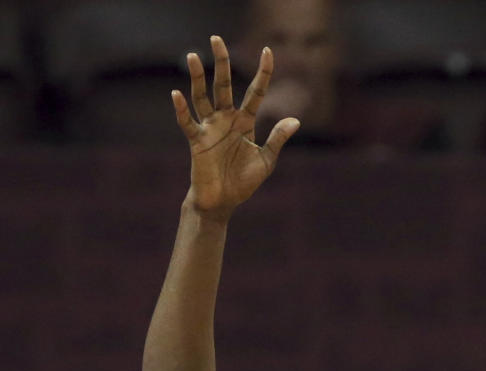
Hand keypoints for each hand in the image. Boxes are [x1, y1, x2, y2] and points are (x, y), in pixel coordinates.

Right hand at [174, 36, 298, 218]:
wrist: (223, 202)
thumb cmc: (243, 182)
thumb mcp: (265, 160)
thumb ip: (277, 139)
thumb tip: (296, 120)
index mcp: (245, 122)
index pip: (255, 92)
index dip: (263, 73)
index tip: (268, 51)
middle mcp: (226, 119)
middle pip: (224, 85)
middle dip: (221, 62)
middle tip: (216, 38)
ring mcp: (210, 128)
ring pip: (202, 97)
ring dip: (197, 78)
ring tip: (192, 56)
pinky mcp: (197, 141)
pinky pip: (187, 122)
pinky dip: (181, 109)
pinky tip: (177, 94)